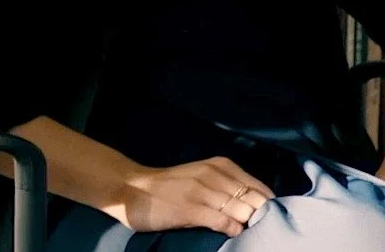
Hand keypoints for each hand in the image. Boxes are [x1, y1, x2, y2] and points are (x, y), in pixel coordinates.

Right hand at [115, 156, 273, 238]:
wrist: (130, 188)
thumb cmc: (168, 186)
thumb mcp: (200, 178)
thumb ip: (226, 187)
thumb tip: (257, 207)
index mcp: (219, 166)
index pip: (259, 188)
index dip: (267, 206)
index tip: (267, 219)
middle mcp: (213, 175)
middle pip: (254, 201)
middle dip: (260, 217)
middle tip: (258, 228)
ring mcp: (201, 192)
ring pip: (242, 211)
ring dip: (248, 225)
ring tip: (246, 233)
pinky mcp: (190, 209)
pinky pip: (224, 222)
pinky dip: (232, 230)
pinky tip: (230, 233)